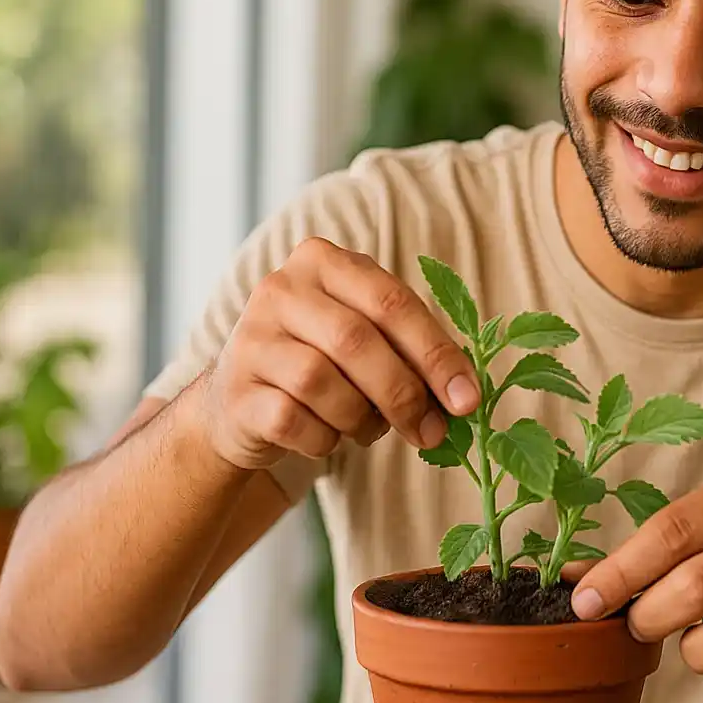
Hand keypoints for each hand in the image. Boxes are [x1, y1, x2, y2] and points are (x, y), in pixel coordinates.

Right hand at [187, 237, 479, 469]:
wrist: (243, 403)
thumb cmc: (326, 364)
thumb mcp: (369, 340)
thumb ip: (412, 352)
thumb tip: (463, 398)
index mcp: (325, 262)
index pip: (393, 302)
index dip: (437, 354)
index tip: (467, 400)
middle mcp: (281, 289)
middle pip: (357, 341)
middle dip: (404, 394)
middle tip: (432, 431)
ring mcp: (251, 338)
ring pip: (321, 382)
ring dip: (360, 419)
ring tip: (366, 428)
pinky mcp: (235, 391)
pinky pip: (294, 421)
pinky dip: (325, 440)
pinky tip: (327, 436)